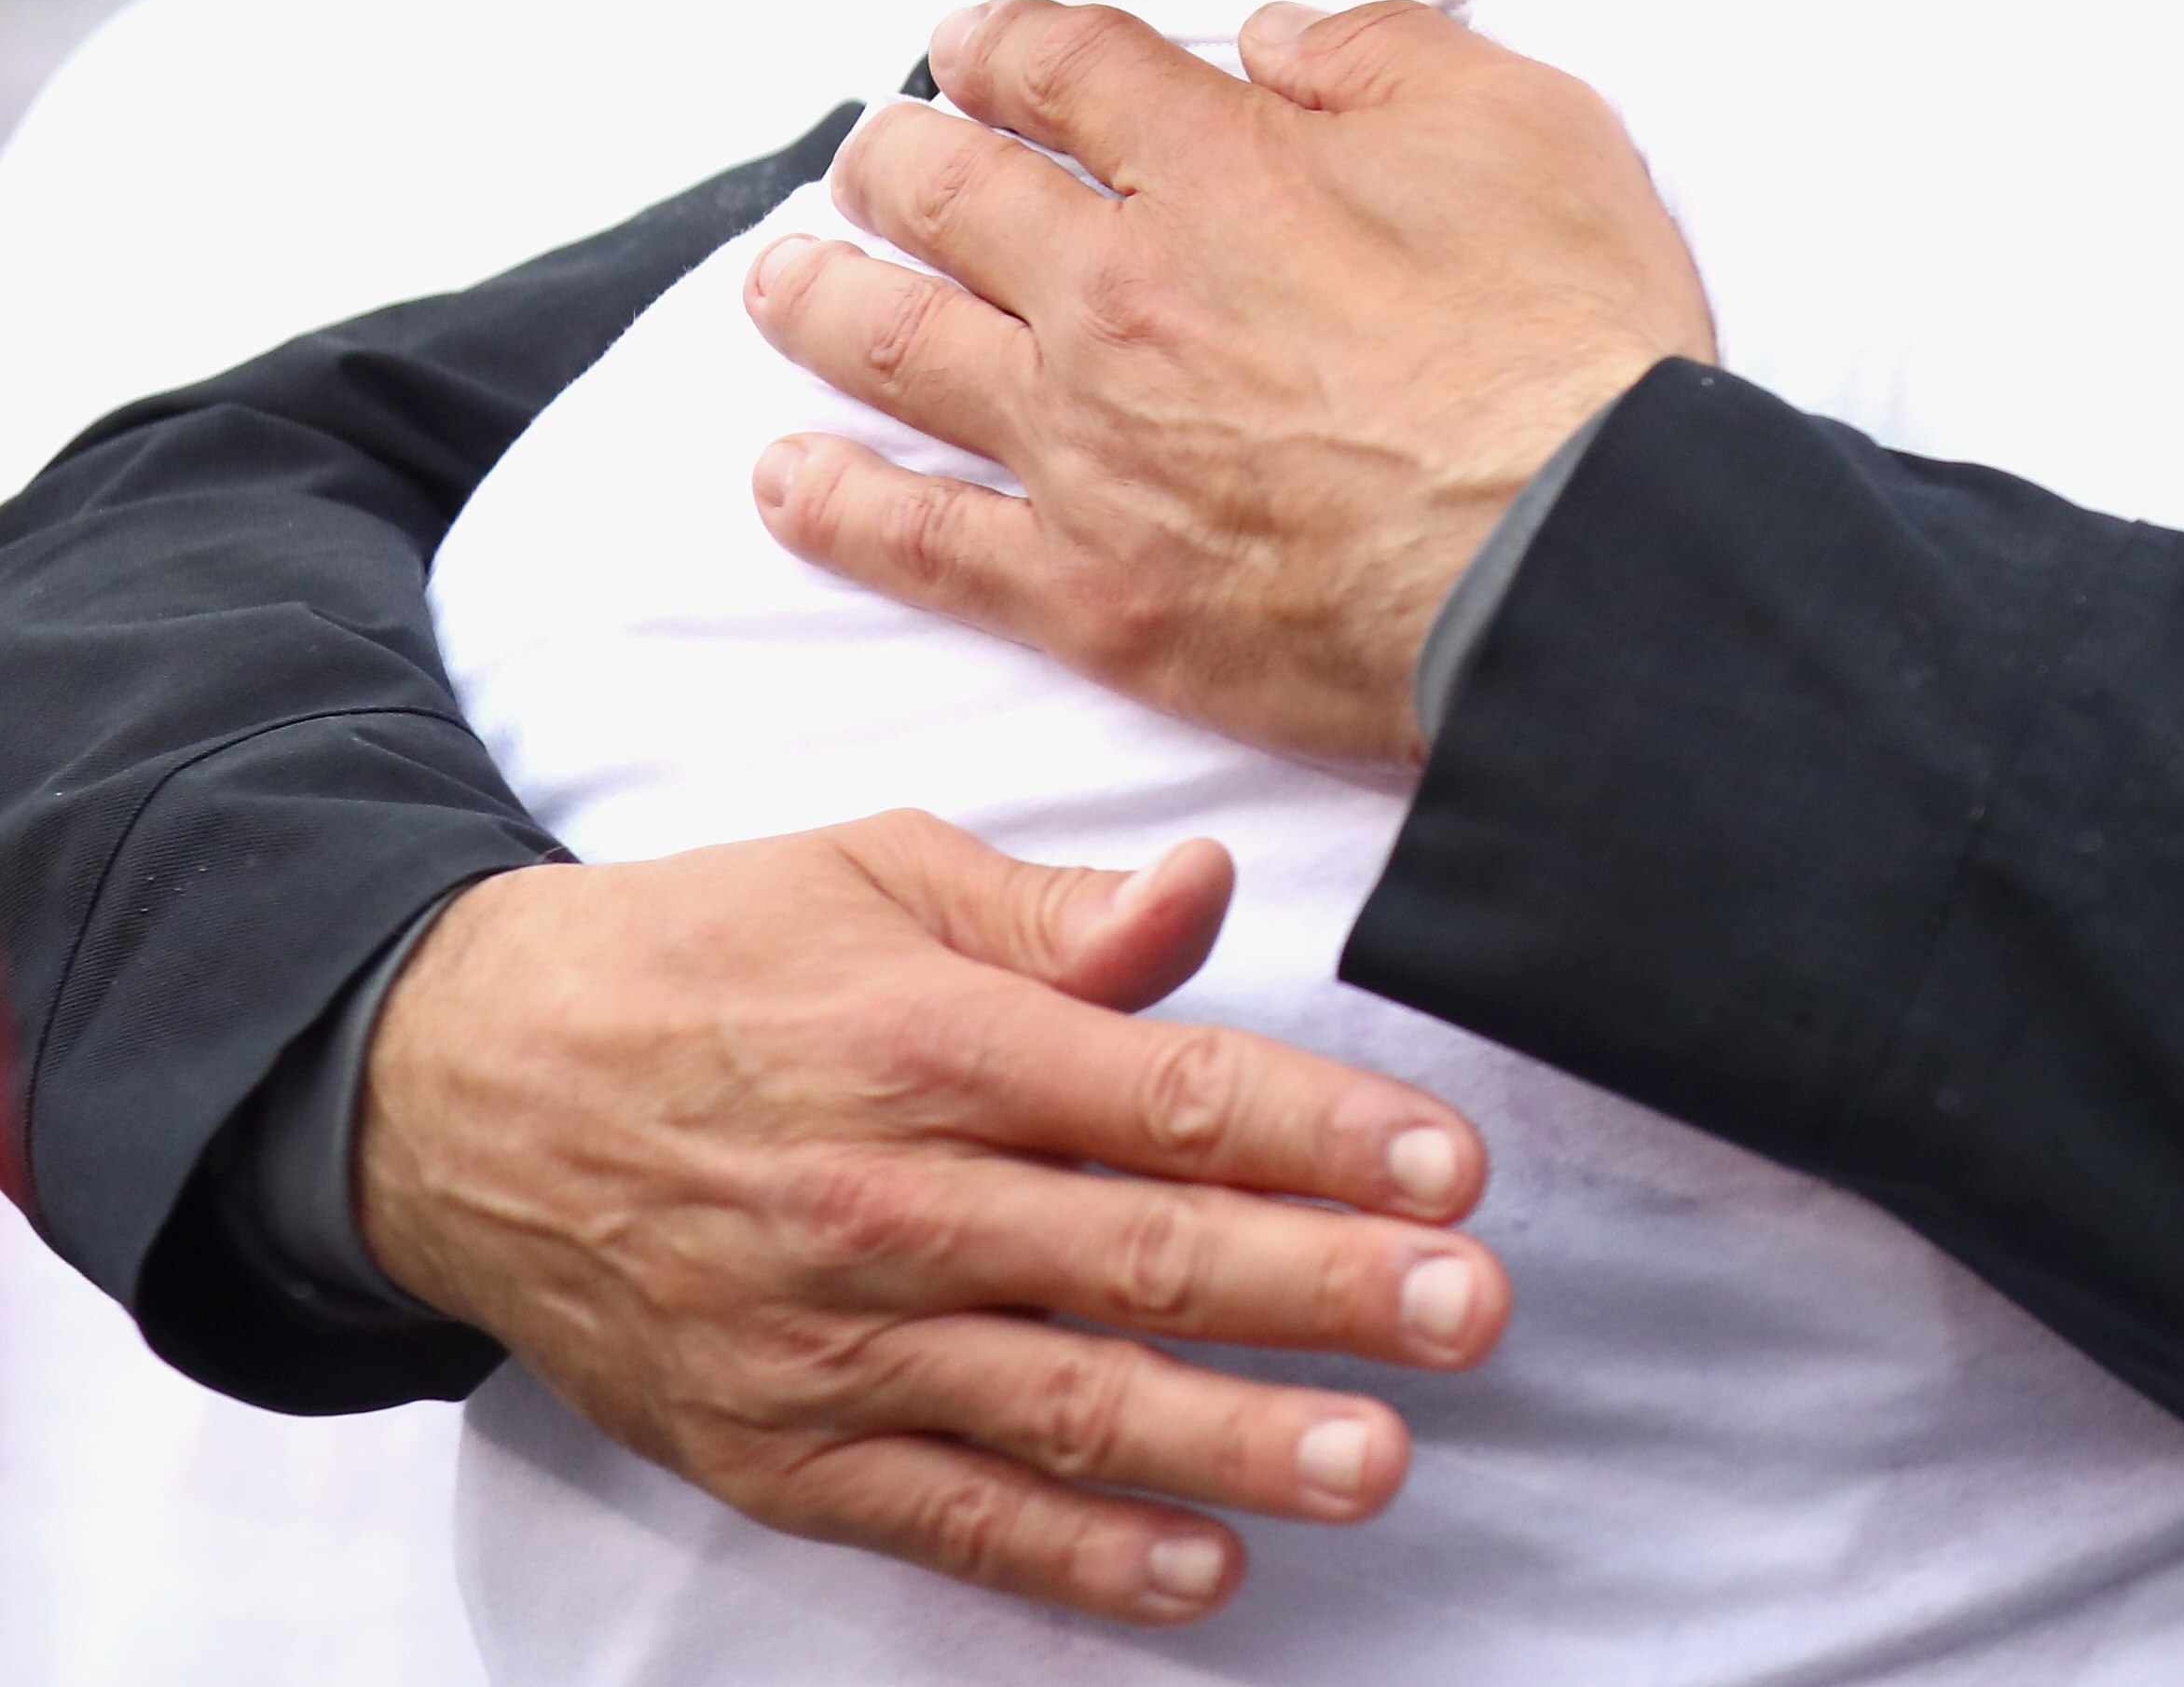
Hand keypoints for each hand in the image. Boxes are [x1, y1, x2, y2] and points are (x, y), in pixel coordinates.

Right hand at [361, 811, 1506, 1625]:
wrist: (451, 1089)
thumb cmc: (700, 952)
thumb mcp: (876, 872)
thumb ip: (1057, 911)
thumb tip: (1205, 892)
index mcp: (931, 1042)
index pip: (1169, 1097)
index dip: (1324, 1135)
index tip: (1453, 1171)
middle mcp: (889, 1204)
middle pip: (1143, 1256)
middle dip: (1325, 1291)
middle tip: (1472, 1314)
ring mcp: (829, 1345)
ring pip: (1066, 1403)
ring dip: (1235, 1439)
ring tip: (1380, 1460)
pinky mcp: (776, 1450)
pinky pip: (948, 1518)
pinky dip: (1076, 1556)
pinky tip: (1200, 1570)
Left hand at [744, 0, 1712, 768]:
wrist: (1574, 564)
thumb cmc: (1573, 347)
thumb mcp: (1530, 127)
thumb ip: (1386, 55)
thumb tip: (1274, 38)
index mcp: (1220, 165)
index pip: (1057, 68)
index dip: (997, 43)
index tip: (969, 46)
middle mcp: (1118, 292)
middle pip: (942, 190)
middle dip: (891, 156)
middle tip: (875, 156)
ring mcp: (1087, 445)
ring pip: (897, 346)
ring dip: (821, 297)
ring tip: (780, 278)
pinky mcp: (1091, 591)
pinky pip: (919, 537)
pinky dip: (835, 500)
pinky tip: (785, 473)